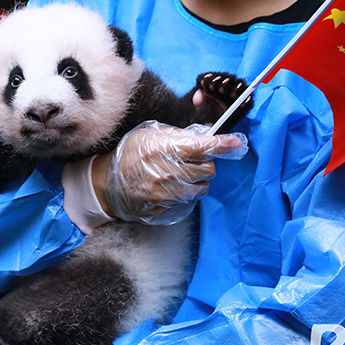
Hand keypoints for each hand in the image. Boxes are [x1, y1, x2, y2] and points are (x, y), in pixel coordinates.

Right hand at [93, 121, 246, 224]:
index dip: (223, 144)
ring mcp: (166, 194)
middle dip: (205, 163)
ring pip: (202, 187)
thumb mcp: (148, 134)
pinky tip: (172, 189)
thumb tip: (204, 135)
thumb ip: (176, 134)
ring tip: (181, 176)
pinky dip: (186, 194)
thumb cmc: (129, 154)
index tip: (237, 142)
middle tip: (192, 161)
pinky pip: (190, 202)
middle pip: (208, 168)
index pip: (202, 146)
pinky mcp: (165, 210)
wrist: (106, 185)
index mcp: (162, 149)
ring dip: (197, 180)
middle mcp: (167, 172)